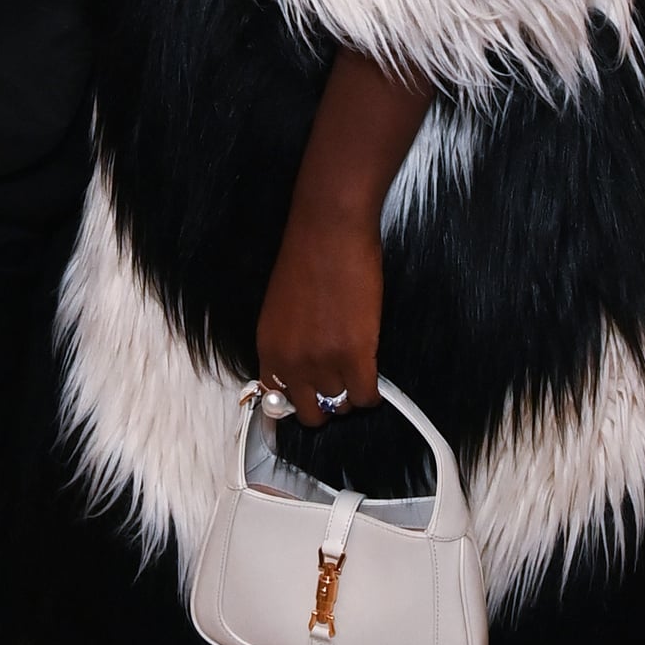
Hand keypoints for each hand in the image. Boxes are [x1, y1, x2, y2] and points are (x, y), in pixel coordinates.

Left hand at [256, 203, 382, 425]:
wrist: (329, 232)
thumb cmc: (308, 258)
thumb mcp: (280, 310)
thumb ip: (287, 344)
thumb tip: (302, 368)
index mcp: (269, 349)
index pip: (278, 399)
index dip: (301, 398)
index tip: (314, 396)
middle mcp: (291, 362)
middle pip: (312, 412)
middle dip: (327, 403)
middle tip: (340, 386)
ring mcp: (323, 362)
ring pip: (342, 406)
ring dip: (352, 392)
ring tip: (359, 371)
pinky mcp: (355, 356)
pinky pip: (366, 398)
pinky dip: (372, 394)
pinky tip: (374, 379)